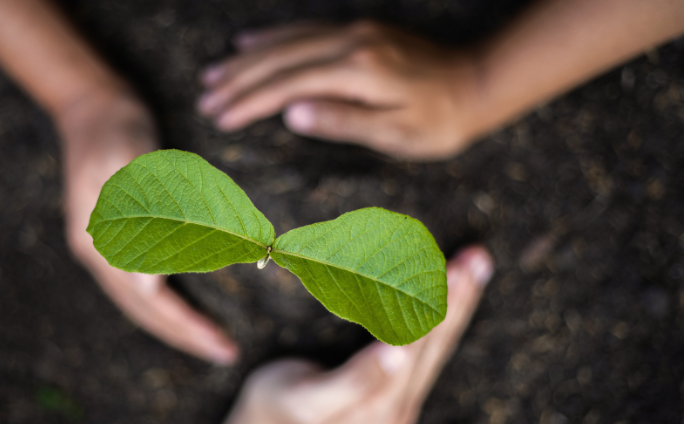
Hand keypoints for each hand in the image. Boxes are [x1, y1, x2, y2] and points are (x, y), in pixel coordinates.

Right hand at [58, 90, 238, 363]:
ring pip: (141, 303)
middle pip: (144, 310)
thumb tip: (161, 272)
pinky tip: (186, 309)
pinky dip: (166, 303)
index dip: (185, 323)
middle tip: (226, 354)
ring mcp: (103, 247)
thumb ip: (146, 208)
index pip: (149, 298)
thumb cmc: (115, 125)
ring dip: (175, 325)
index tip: (220, 343)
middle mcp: (99, 251)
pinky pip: (141, 284)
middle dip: (185, 334)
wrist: (92, 105)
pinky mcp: (115, 238)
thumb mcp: (129, 158)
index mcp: (101, 240)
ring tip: (211, 341)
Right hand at [198, 21, 484, 159]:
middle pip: (280, 58)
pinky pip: (305, 29)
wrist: (479, 83)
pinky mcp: (359, 31)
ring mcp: (354, 32)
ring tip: (213, 73)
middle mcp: (351, 43)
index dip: (250, 102)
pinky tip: (250, 42)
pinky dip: (273, 37)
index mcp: (358, 71)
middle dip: (238, 79)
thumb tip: (291, 114)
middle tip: (204, 97)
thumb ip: (342, 121)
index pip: (288, 85)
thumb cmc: (440, 121)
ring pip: (287, 40)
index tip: (219, 117)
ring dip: (247, 57)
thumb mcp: (395, 134)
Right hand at [207, 246, 493, 423]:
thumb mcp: (309, 400)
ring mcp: (401, 400)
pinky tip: (450, 291)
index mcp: (381, 407)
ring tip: (474, 264)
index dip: (440, 309)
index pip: (420, 349)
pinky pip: (428, 349)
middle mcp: (399, 406)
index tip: (456, 270)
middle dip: (458, 299)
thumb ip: (354, 381)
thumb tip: (395, 354)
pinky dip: (442, 314)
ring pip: (438, 346)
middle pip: (437, 345)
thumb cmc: (282, 406)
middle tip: (476, 257)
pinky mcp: (397, 392)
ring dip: (458, 303)